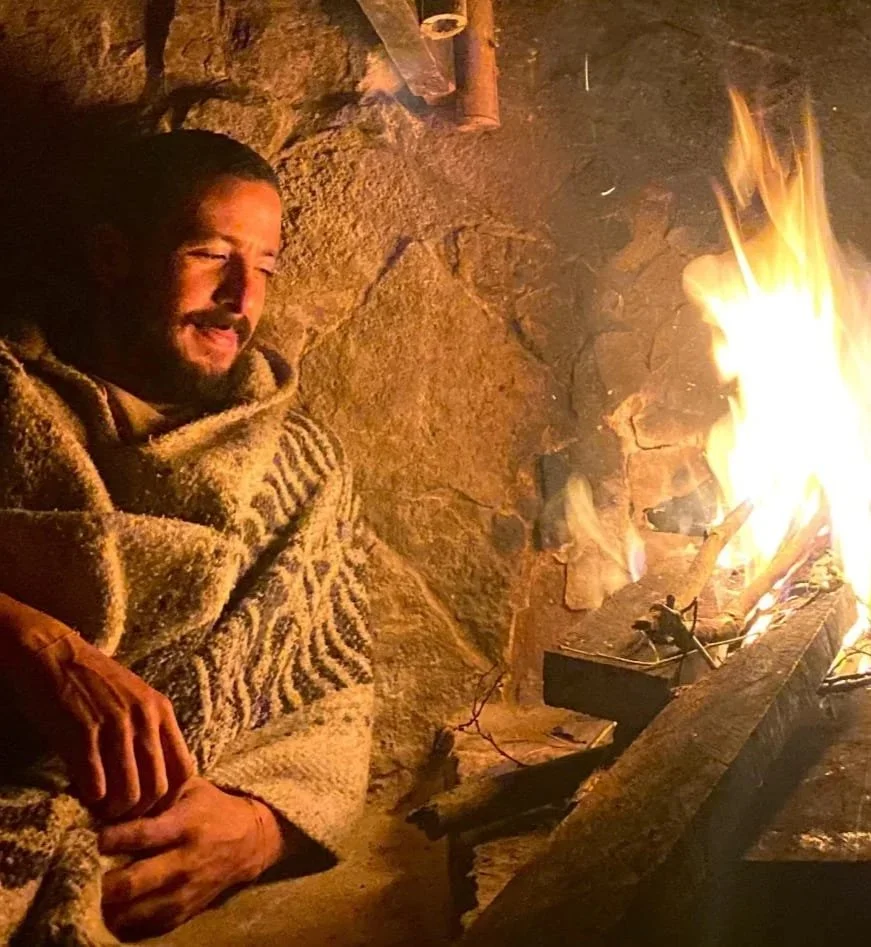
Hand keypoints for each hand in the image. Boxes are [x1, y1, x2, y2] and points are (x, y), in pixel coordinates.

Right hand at [0, 596, 193, 819]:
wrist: (54, 655)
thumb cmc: (93, 681)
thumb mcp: (135, 699)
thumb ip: (148, 732)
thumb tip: (153, 778)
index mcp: (162, 711)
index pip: (184, 769)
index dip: (169, 797)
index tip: (150, 806)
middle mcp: (145, 719)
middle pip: (159, 787)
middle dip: (141, 811)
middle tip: (122, 815)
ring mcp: (116, 726)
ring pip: (130, 792)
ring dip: (115, 811)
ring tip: (102, 810)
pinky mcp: (83, 733)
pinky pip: (97, 784)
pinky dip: (92, 799)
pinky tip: (84, 796)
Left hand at [100, 777, 284, 937]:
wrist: (249, 841)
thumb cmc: (211, 808)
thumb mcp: (189, 788)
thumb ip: (155, 790)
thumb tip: (110, 790)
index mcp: (185, 825)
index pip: (142, 835)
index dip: (111, 838)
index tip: (91, 836)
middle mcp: (184, 861)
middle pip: (133, 882)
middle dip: (101, 882)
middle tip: (79, 874)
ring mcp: (185, 891)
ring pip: (136, 912)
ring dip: (108, 907)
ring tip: (88, 896)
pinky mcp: (186, 911)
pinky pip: (147, 927)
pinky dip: (124, 923)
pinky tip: (110, 912)